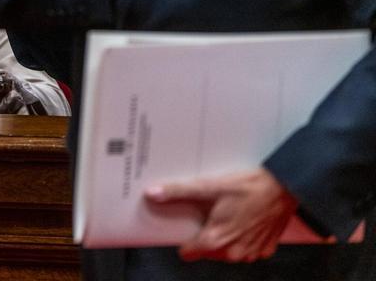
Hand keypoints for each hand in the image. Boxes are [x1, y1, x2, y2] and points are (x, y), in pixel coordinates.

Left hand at [144, 168, 297, 262]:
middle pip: (208, 251)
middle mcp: (234, 252)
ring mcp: (252, 253)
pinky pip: (246, 249)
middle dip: (205, 236)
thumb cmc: (249, 187)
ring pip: (227, 252)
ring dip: (224, 238)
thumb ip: (179, 191)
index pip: (190, 252)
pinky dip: (242, 238)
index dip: (184, 241)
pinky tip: (242, 220)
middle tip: (208, 215)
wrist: (285, 187)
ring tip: (226, 215)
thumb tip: (154, 193)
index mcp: (217, 239)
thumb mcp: (209, 185)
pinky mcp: (265, 249)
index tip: (183, 229)